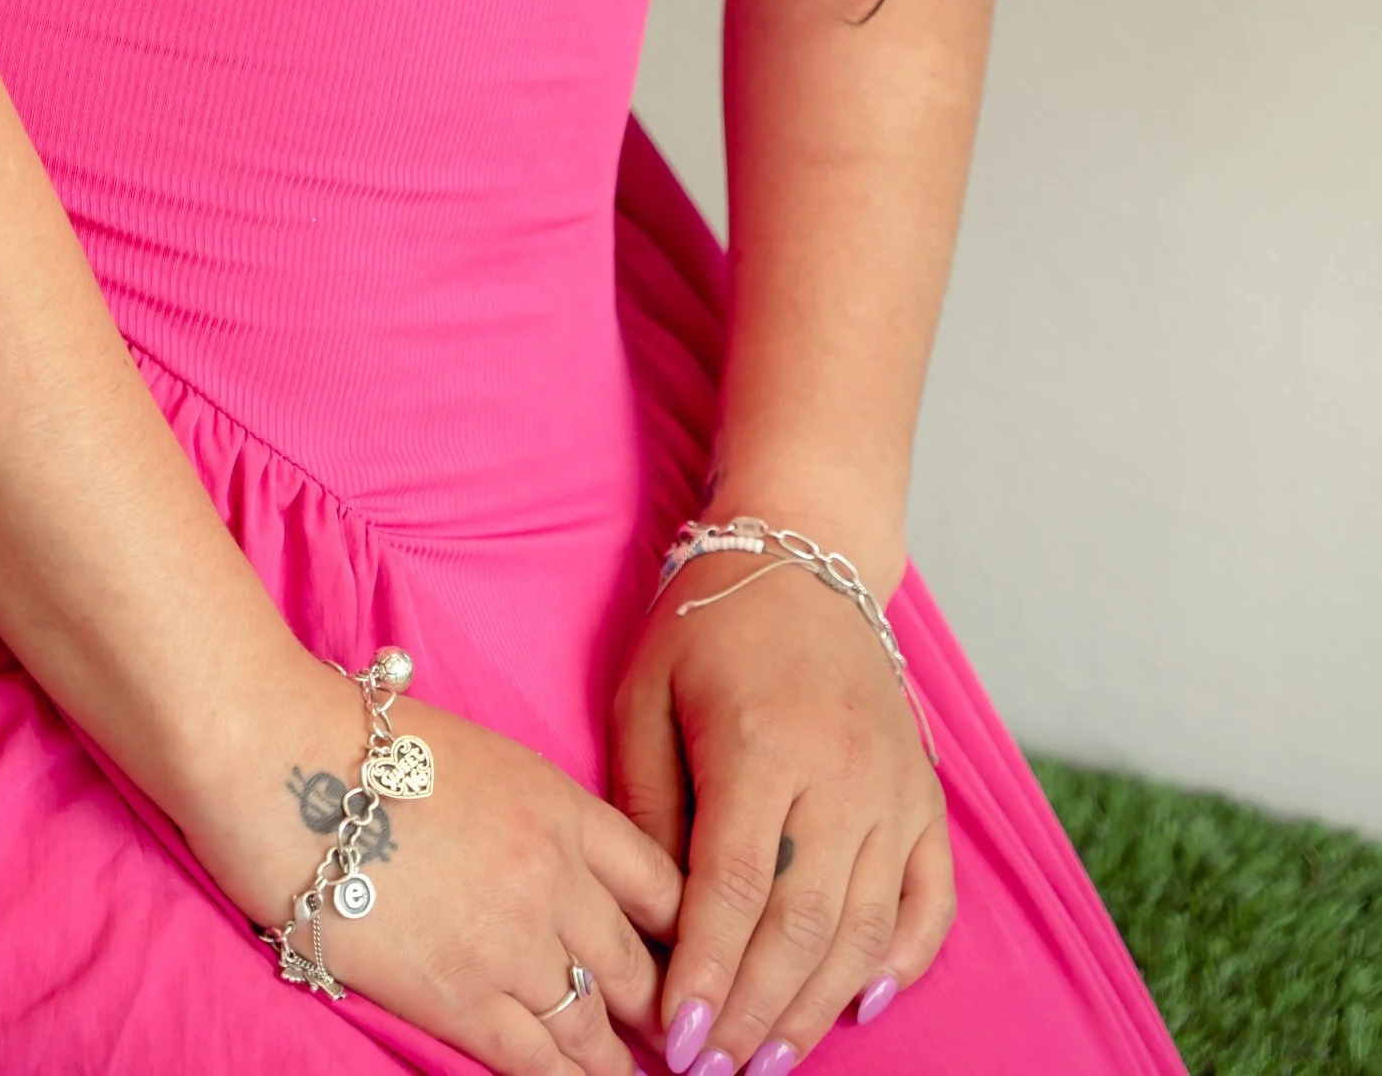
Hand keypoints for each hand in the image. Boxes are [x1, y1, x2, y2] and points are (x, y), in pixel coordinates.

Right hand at [186, 652, 684, 1075]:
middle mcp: (557, 878)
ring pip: (595, 1024)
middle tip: (678, 1042)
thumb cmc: (361, 744)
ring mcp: (515, 944)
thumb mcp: (479, 755)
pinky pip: (541, 1062)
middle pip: (639, 965)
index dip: (686, 934)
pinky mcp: (464, 999)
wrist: (283, 763)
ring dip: (617, 1058)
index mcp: (563, 807)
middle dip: (661, 1009)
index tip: (694, 963)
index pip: (663, 885)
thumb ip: (532, 813)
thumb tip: (551, 859)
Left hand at [609, 549, 953, 1070]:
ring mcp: (895, 788)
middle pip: (803, 926)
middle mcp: (842, 772)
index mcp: (762, 744)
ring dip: (819, 1010)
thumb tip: (653, 917)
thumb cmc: (707, 623)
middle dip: (756, 1013)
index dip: (706, 975)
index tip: (678, 1041)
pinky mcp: (927, 795)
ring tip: (772, 1061)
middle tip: (716, 1073)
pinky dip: (902, 962)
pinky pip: (930, 900)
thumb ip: (647, 804)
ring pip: (866, 930)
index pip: (733, 888)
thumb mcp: (645, 693)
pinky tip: (861, 1006)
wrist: (803, 552)